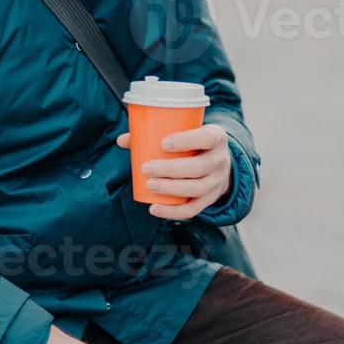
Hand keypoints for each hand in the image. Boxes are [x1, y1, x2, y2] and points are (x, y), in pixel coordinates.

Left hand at [116, 124, 231, 218]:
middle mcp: (220, 159)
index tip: (163, 144)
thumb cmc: (193, 142)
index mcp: (216, 137)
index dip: (187, 141)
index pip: (207, 138)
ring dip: (171, 189)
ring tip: (149, 185)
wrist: (217, 161)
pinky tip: (154, 208)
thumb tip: (122, 140)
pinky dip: (173, 212)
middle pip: (199, 167)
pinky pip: (194, 209)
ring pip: (197, 188)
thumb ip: (152, 133)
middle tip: (146, 168)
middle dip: (171, 169)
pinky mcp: (210, 199)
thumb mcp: (184, 132)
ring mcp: (218, 181)